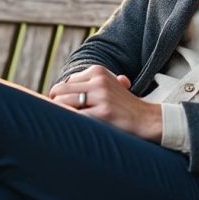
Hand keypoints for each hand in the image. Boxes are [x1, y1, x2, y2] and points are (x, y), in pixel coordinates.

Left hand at [48, 65, 162, 141]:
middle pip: (60, 90)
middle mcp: (99, 80)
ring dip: (60, 114)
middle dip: (55, 104)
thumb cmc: (122, 106)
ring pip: (63, 102)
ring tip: (65, 123)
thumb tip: (53, 94)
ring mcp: (102, 96)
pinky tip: (73, 128)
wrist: (145, 119)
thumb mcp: (107, 87)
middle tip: (58, 117)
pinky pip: (74, 116)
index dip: (59, 97)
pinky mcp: (104, 112)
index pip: (65, 82)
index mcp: (98, 71)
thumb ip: (86, 86)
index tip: (63, 108)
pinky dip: (68, 122)